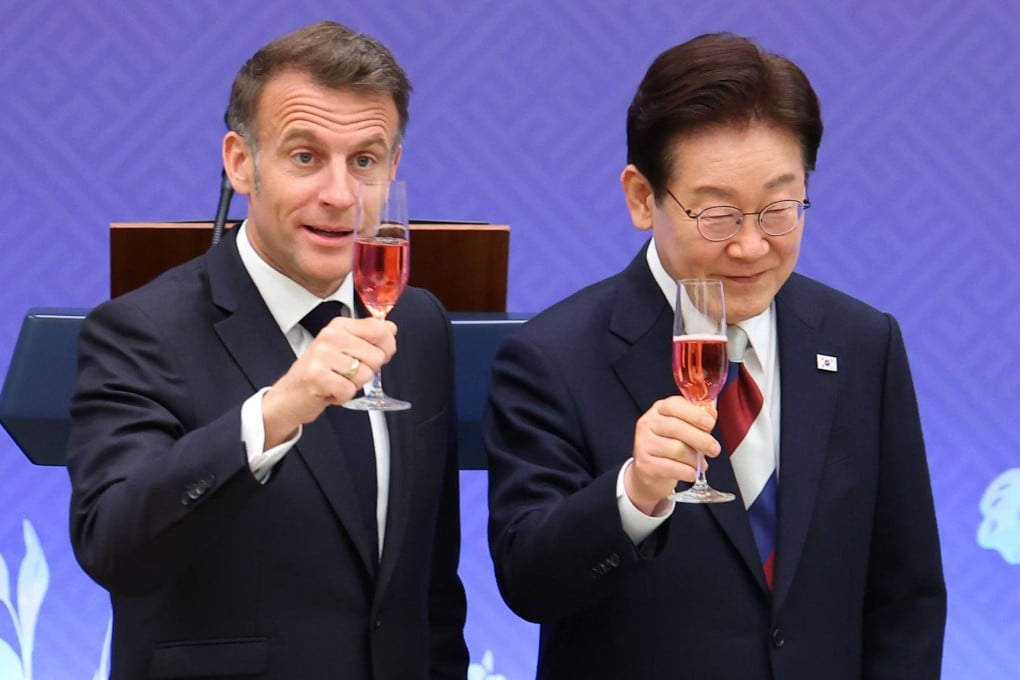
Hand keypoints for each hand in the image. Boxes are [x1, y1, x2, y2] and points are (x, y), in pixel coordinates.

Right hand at [261, 316, 397, 446]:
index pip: (381, 330)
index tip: (374, 356)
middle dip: (367, 371)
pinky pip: (349, 390)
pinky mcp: (316, 376)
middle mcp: (331, 336)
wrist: (290, 394)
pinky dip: (343, 396)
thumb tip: (391, 329)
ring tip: (336, 381)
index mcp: (340, 325)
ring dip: (354, 385)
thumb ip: (369, 337)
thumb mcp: (345, 348)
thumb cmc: (320, 372)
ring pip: (365, 375)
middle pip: (377, 356)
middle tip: (346, 373)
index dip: (387, 348)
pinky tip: (330, 390)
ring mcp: (322, 355)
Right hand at [625, 396, 720, 513]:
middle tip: (714, 449)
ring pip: (676, 449)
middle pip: (676, 428)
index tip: (710, 423)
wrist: (649, 471)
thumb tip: (711, 413)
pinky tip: (692, 473)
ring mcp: (643, 443)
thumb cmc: (669, 445)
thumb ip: (698, 419)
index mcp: (659, 409)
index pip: (674, 405)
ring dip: (694, 459)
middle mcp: (647, 423)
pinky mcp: (644, 464)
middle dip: (700, 439)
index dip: (693, 414)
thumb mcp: (683, 427)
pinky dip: (687, 472)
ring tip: (701, 464)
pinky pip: (672, 468)